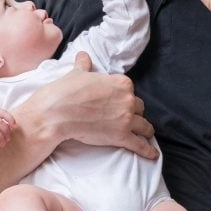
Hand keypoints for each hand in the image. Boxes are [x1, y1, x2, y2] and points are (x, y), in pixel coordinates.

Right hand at [28, 52, 157, 159]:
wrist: (58, 113)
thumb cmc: (67, 92)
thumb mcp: (77, 74)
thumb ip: (84, 65)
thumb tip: (82, 56)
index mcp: (121, 83)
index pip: (130, 91)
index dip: (124, 98)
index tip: (120, 103)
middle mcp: (127, 99)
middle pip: (138, 107)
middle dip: (134, 112)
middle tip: (128, 118)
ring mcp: (126, 118)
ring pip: (144, 125)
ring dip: (145, 130)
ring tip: (146, 134)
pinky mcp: (122, 136)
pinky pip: (140, 144)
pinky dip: (148, 150)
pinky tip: (153, 154)